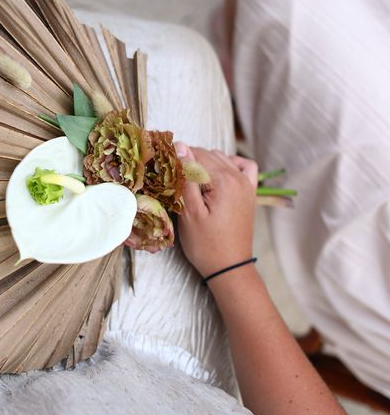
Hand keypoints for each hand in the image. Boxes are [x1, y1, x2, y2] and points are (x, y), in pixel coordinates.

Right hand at [176, 142, 257, 276]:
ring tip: (190, 181)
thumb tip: (181, 146)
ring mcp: (247, 183)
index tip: (164, 170)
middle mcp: (239, 177)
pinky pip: (243, 166)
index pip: (195, 154)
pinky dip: (230, 164)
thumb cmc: (205, 244)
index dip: (177, 158)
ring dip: (205, 163)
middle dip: (189, 161)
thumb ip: (186, 177)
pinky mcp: (250, 192)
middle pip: (208, 154)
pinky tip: (217, 174)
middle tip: (173, 179)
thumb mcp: (189, 212)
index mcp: (224, 180)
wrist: (229, 267)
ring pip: (222, 157)